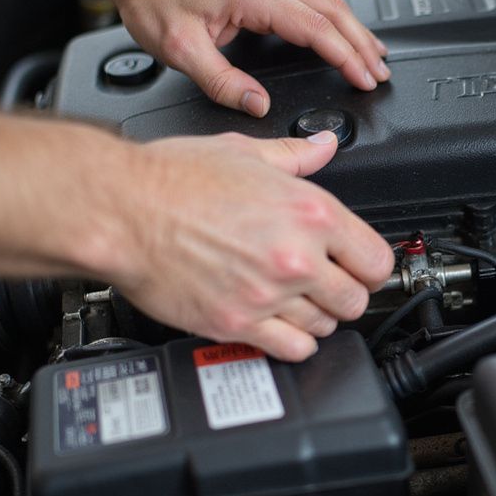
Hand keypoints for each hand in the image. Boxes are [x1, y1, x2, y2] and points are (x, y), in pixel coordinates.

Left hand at [110, 0, 389, 116]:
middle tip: (381, 75)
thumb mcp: (180, 50)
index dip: (347, 58)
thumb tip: (258, 105)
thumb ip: (223, 83)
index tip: (365, 80)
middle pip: (335, 13)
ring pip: (329, 3)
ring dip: (356, 31)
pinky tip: (344, 34)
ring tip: (375, 58)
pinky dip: (337, 21)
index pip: (318, 31)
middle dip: (363, 46)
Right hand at [112, 130, 394, 360]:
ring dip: (317, 317)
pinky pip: (293, 349)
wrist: (118, 210)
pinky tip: (278, 325)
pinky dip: (292, 342)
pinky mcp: (238, 325)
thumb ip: (295, 156)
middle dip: (344, 294)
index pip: (377, 260)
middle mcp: (297, 256)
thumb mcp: (244, 152)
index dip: (370, 266)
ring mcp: (269, 295)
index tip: (359, 267)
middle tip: (325, 285)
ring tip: (294, 300)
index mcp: (310, 212)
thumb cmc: (171, 179)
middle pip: (356, 299)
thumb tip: (324, 146)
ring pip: (327, 327)